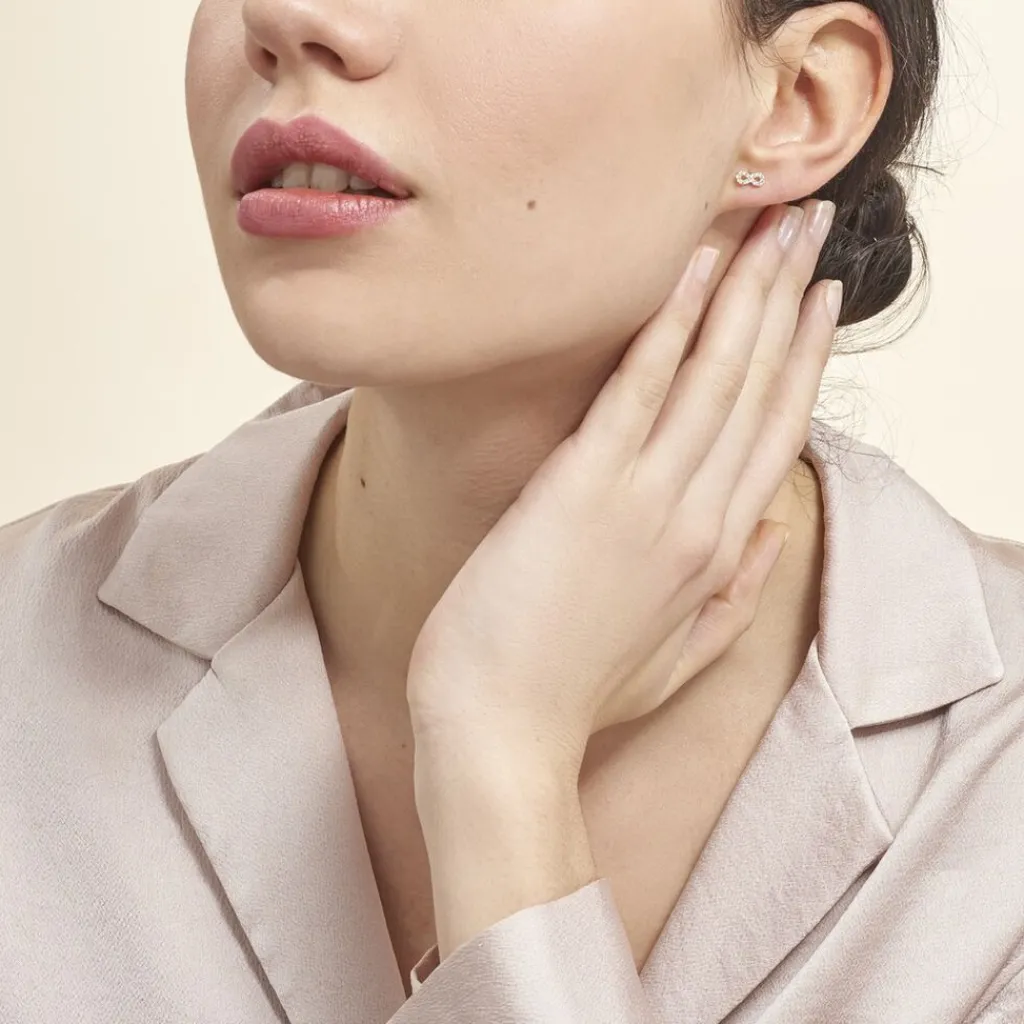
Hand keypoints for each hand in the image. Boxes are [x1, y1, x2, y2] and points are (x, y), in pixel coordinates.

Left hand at [407, 200, 838, 777]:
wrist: (501, 733)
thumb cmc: (576, 695)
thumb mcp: (679, 660)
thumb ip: (737, 596)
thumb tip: (772, 534)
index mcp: (718, 554)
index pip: (777, 433)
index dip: (805, 358)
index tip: (821, 299)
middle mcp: (698, 516)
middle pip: (759, 386)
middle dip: (790, 297)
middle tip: (812, 224)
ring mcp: (645, 498)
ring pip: (716, 373)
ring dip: (750, 289)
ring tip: (777, 222)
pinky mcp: (583, 488)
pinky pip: (639, 387)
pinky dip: (671, 322)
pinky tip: (695, 265)